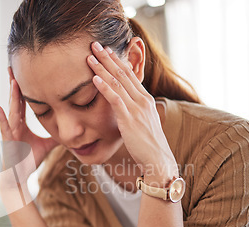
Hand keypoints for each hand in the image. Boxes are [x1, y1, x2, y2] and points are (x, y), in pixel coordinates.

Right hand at [0, 67, 57, 178]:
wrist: (18, 177)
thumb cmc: (29, 161)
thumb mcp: (47, 146)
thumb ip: (57, 137)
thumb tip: (73, 131)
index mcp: (23, 124)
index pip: (24, 102)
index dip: (25, 88)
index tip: (26, 72)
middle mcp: (15, 124)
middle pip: (16, 100)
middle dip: (16, 84)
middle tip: (15, 66)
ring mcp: (10, 132)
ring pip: (12, 110)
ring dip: (12, 96)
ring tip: (13, 80)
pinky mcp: (7, 141)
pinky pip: (4, 128)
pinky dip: (1, 118)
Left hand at [87, 42, 177, 182]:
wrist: (158, 159)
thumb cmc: (148, 145)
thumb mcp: (142, 123)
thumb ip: (134, 112)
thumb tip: (125, 109)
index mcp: (146, 99)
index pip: (130, 74)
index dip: (117, 61)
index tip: (106, 50)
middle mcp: (142, 99)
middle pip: (123, 73)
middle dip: (107, 58)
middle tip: (94, 45)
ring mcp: (137, 108)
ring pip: (117, 82)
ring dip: (102, 68)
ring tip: (90, 56)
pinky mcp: (130, 119)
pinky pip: (115, 99)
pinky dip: (104, 87)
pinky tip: (94, 78)